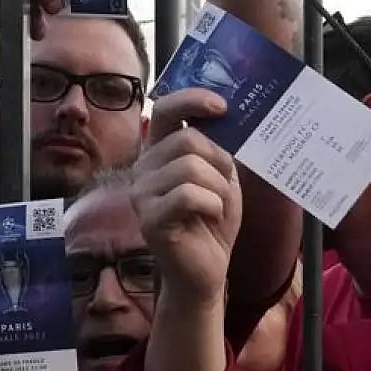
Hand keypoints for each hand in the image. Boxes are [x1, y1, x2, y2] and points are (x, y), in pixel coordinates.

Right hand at [132, 88, 241, 305]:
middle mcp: (143, 168)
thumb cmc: (213, 219)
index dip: (192, 100)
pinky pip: (188, 195)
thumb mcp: (221, 175)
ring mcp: (142, 194)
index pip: (165, 110)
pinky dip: (212, 204)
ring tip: (217, 206)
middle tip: (225, 184)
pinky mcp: (149, 219)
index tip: (222, 106)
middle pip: (187, 140)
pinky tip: (211, 217)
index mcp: (159, 151)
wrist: (207, 269)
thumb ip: (218, 146)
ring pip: (190, 167)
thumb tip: (229, 113)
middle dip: (219, 160)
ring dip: (218, 188)